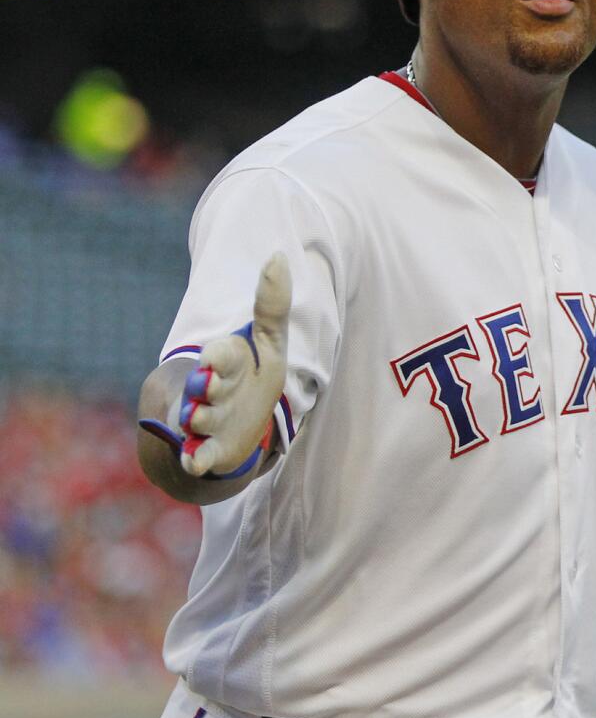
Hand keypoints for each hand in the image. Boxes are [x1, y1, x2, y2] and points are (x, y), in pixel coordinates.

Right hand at [176, 253, 290, 477]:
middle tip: (206, 384)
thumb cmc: (254, 375)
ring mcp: (206, 420)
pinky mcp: (208, 450)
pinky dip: (194, 458)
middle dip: (202, 385)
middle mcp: (210, 390)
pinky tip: (195, 462)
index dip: (219, 356)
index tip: (216, 356)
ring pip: (196, 418)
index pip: (221, 354)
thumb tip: (279, 255)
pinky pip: (197, 456)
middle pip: (202, 386)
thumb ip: (272, 305)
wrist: (240, 423)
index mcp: (226, 361)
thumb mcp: (269, 343)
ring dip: (197, 419)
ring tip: (197, 418)